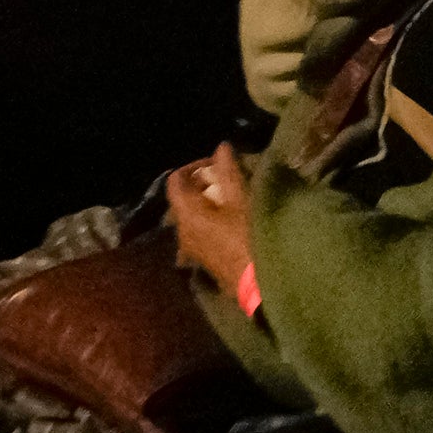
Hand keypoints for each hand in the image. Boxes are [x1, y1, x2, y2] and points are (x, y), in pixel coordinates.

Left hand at [162, 143, 257, 300]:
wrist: (257, 285)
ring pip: (191, 216)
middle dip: (201, 183)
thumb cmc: (248, 238)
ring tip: (231, 197)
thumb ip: (229, 172)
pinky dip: (210, 219)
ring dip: (207, 202)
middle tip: (226, 178)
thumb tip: (221, 147)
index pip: (175, 181)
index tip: (215, 164)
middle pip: (182, 198)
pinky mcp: (203, 259)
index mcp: (186, 214)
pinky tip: (232, 220)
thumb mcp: (241, 201)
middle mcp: (182, 231)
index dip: (192, 166)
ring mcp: (191, 248)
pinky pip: (199, 231)